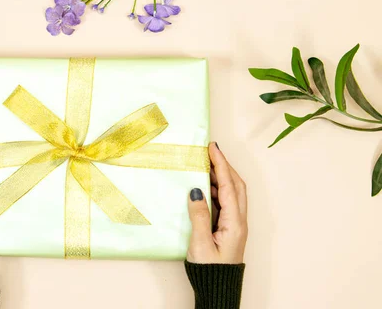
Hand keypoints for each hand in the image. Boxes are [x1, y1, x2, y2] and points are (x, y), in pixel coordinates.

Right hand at [187, 142, 247, 263]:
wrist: (218, 287)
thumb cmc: (209, 269)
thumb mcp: (200, 243)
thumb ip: (199, 216)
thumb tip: (196, 191)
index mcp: (234, 222)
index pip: (228, 186)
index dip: (221, 164)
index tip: (213, 148)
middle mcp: (239, 220)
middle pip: (235, 185)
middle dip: (224, 165)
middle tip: (211, 150)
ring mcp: (235, 223)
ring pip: (232, 192)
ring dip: (221, 175)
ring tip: (206, 163)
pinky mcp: (229, 227)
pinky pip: (226, 201)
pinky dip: (217, 188)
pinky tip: (205, 185)